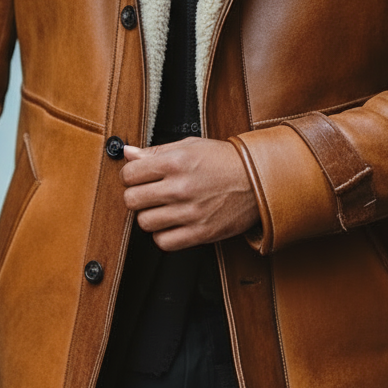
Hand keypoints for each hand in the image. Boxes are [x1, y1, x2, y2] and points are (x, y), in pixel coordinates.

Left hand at [120, 137, 259, 250]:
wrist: (258, 180)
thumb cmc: (224, 160)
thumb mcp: (190, 145)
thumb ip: (156, 151)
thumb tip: (128, 153)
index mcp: (175, 162)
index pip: (130, 173)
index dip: (130, 175)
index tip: (137, 176)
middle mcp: (180, 188)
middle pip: (132, 200)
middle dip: (136, 196)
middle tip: (147, 193)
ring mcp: (190, 212)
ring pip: (145, 223)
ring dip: (150, 216)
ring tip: (162, 208)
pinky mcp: (200, 233)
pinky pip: (164, 242)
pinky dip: (163, 234)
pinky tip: (172, 223)